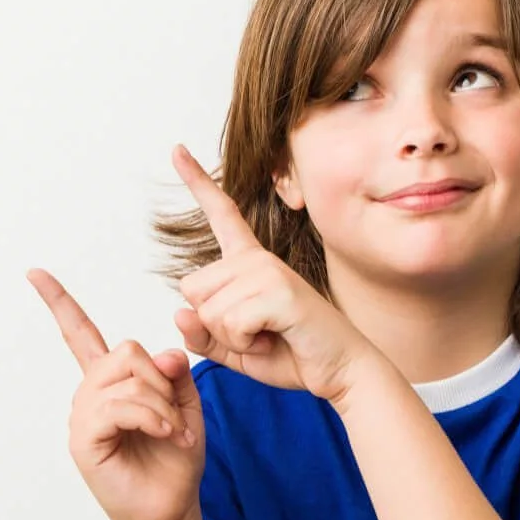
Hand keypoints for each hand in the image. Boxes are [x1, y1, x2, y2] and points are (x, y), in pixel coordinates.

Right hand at [28, 267, 204, 519]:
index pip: (80, 333)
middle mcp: (90, 393)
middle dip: (161, 378)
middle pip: (125, 350)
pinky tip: (165, 434)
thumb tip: (165, 352)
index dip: (59, 302)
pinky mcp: (85, 440)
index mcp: (110, 381)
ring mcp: (83, 416)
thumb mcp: (186, 404)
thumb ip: (173, 372)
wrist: (170, 509)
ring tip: (173, 432)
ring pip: (126, 379)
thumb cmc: (175, 460)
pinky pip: (118, 407)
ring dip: (161, 405)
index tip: (34, 272)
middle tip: (177, 414)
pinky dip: (151, 417)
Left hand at [170, 144, 373, 404]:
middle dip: (214, 324)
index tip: (176, 149)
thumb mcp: (235, 349)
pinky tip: (275, 338)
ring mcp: (270, 270)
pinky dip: (246, 344)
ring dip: (233, 338)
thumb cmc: (292, 355)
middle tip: (256, 332)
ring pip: (209, 311)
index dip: (197, 182)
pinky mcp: (280, 291)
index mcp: (249, 263)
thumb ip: (204, 335)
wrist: (343, 371)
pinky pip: (231, 323)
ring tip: (269, 335)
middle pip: (192, 288)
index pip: (222, 215)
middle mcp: (258, 258)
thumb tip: (179, 312)